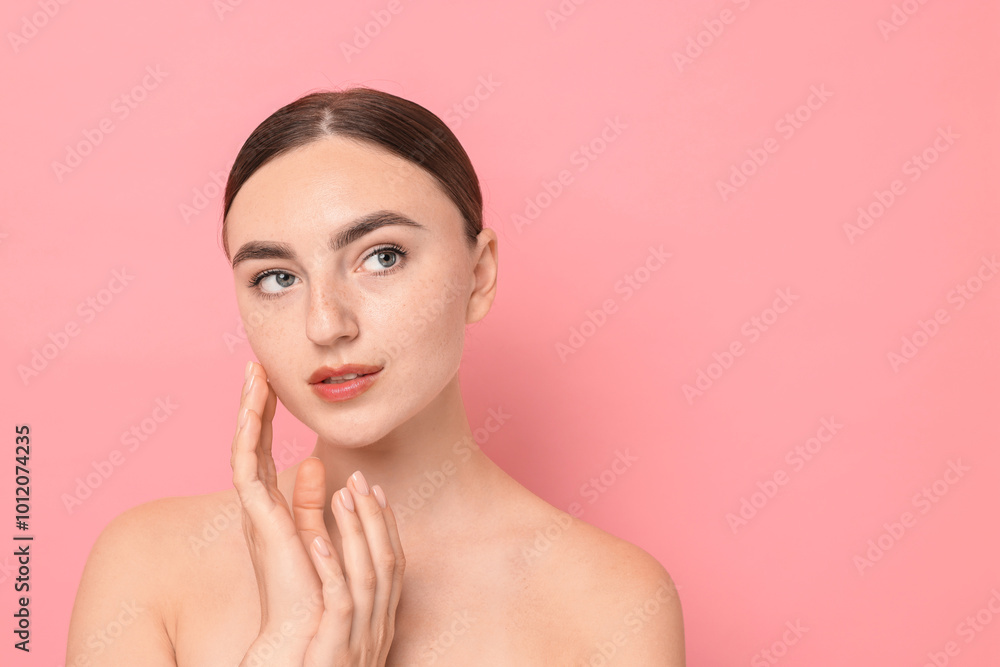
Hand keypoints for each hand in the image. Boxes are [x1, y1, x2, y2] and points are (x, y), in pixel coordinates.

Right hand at [231, 361, 404, 665]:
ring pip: (245, 447)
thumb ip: (314, 500)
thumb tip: (320, 465)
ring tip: (254, 374)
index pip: (267, 452)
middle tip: (256, 367)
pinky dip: (248, 434)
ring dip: (248, 410)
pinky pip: (245, 466)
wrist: (303, 625)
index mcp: (271, 507)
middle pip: (252, 443)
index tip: (271, 383)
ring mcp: (253, 509)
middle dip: (253, 404)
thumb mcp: (317, 532)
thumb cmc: (313, 587)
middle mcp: (257, 505)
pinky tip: (253, 407)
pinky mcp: (256, 515)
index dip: (267, 418)